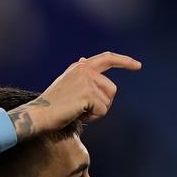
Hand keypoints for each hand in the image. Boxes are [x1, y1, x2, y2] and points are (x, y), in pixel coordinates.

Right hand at [8, 51, 141, 138]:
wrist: (38, 115)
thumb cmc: (51, 105)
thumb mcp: (66, 84)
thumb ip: (79, 74)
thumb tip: (83, 59)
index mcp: (79, 67)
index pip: (107, 58)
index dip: (124, 61)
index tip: (138, 65)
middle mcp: (84, 69)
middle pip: (112, 89)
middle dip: (103, 104)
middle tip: (82, 109)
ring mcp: (86, 80)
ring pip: (108, 101)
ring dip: (97, 111)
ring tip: (77, 111)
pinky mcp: (88, 93)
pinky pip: (102, 110)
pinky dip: (93, 117)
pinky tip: (77, 114)